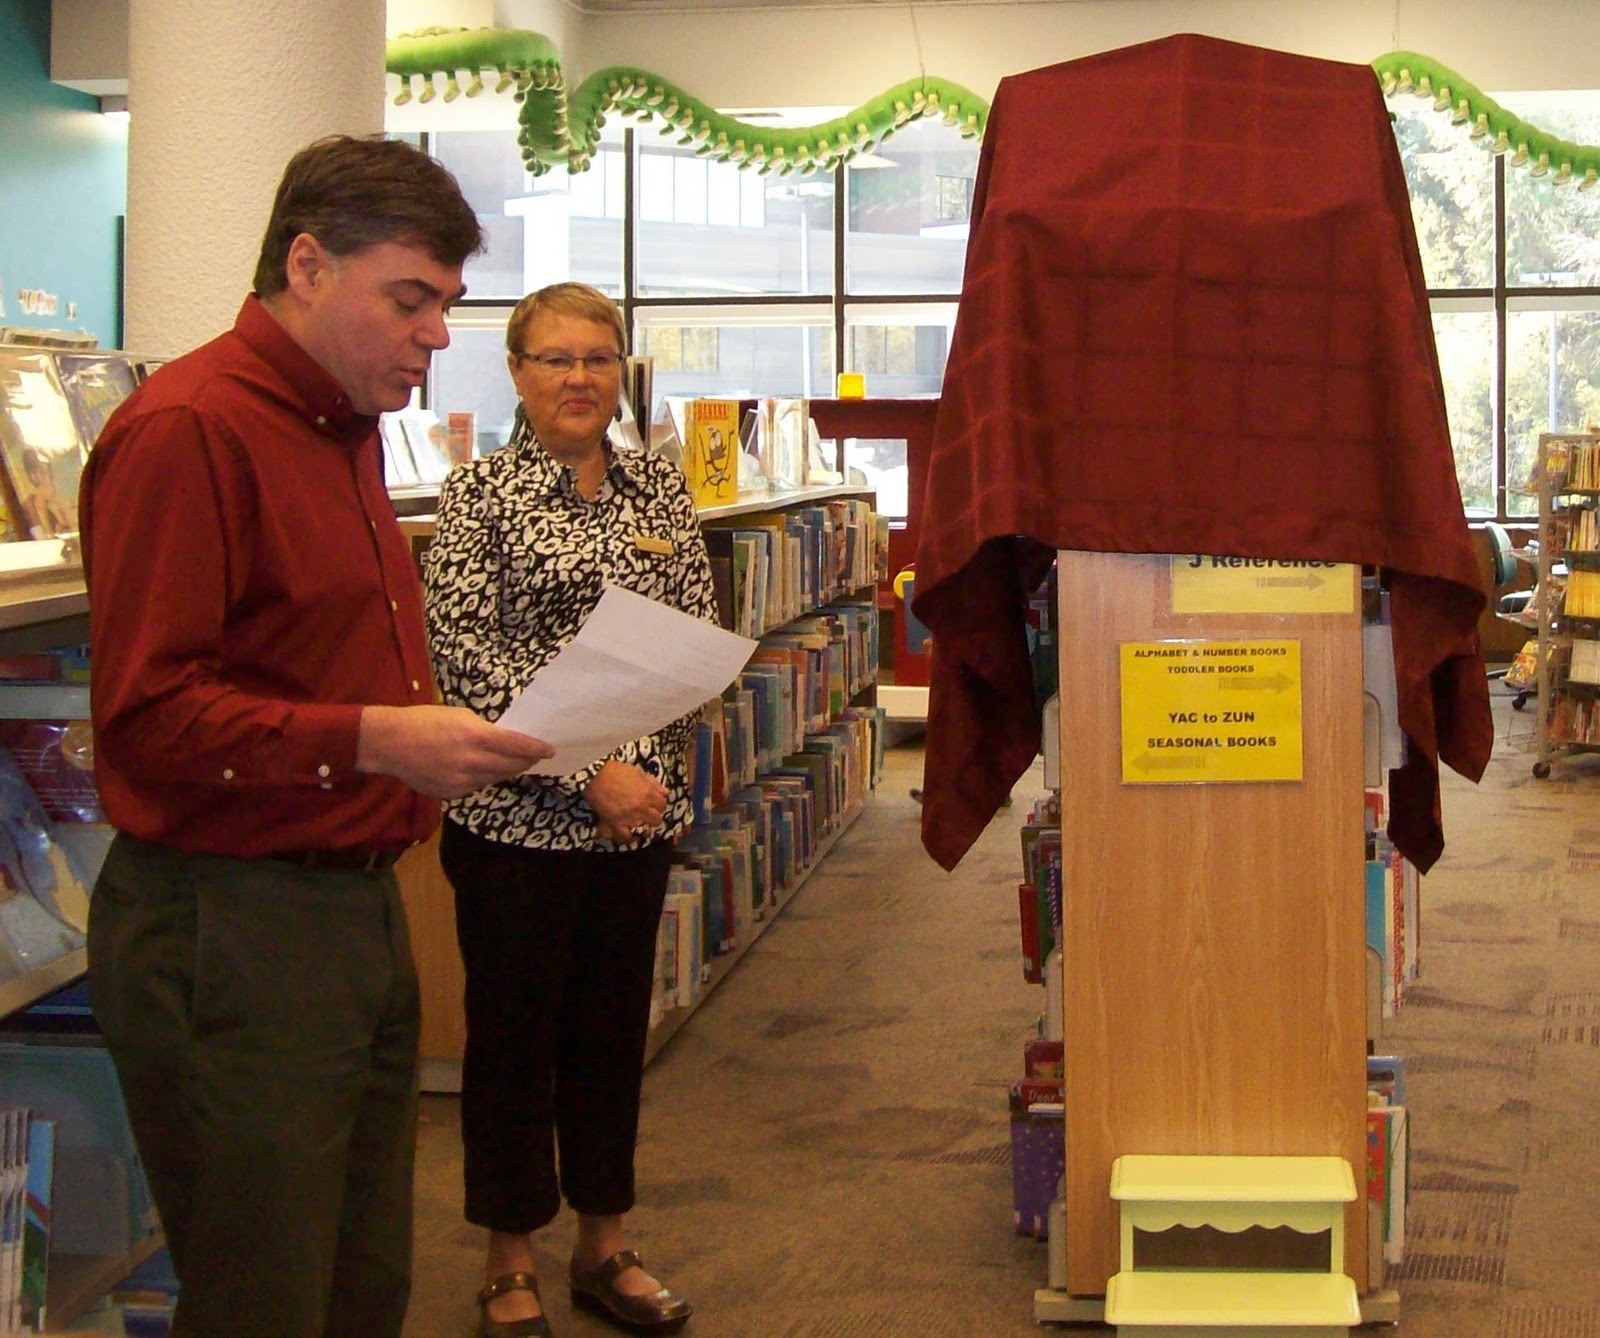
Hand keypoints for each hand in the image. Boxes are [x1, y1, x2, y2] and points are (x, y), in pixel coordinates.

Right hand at [357, 704, 554, 799]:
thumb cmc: (424, 721)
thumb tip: (506, 742)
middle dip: (526, 761)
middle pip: (510, 766)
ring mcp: (460, 781)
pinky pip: (477, 786)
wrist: (389, 743)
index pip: (516, 746)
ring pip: (495, 778)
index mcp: (473, 736)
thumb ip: (485, 731)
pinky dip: (484, 778)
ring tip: (514, 763)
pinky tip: (483, 769)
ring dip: (506, 770)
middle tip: (536, 757)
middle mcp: (469, 761)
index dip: (536, 749)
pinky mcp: (451, 794)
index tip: (550, 750)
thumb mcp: (459, 716)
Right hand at [584, 761, 668, 842]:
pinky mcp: (616, 823)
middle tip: (647, 812)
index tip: (654, 803)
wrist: (596, 776)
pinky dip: (629, 837)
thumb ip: (653, 784)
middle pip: (657, 819)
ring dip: (643, 825)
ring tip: (639, 821)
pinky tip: (631, 835)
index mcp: (648, 794)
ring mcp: (630, 817)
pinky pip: (626, 837)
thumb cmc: (616, 771)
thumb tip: (665, 792)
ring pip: (645, 829)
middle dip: (653, 815)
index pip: (662, 804)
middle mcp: (642, 807)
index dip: (659, 804)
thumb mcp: (638, 773)